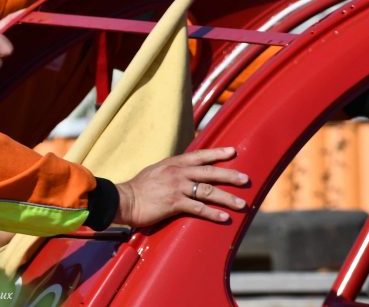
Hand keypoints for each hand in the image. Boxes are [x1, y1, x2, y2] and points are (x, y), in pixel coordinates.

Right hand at [113, 147, 248, 227]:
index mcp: (173, 163)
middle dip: (230, 175)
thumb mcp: (155, 171)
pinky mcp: (174, 203)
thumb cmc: (138, 188)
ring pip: (209, 191)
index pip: (199, 155)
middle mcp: (177, 173)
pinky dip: (213, 213)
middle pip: (210, 172)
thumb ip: (170, 170)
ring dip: (227, 198)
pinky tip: (224, 217)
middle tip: (246, 178)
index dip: (217, 153)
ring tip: (242, 204)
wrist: (123, 199)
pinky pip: (199, 208)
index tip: (232, 152)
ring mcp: (177, 187)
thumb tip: (182, 171)